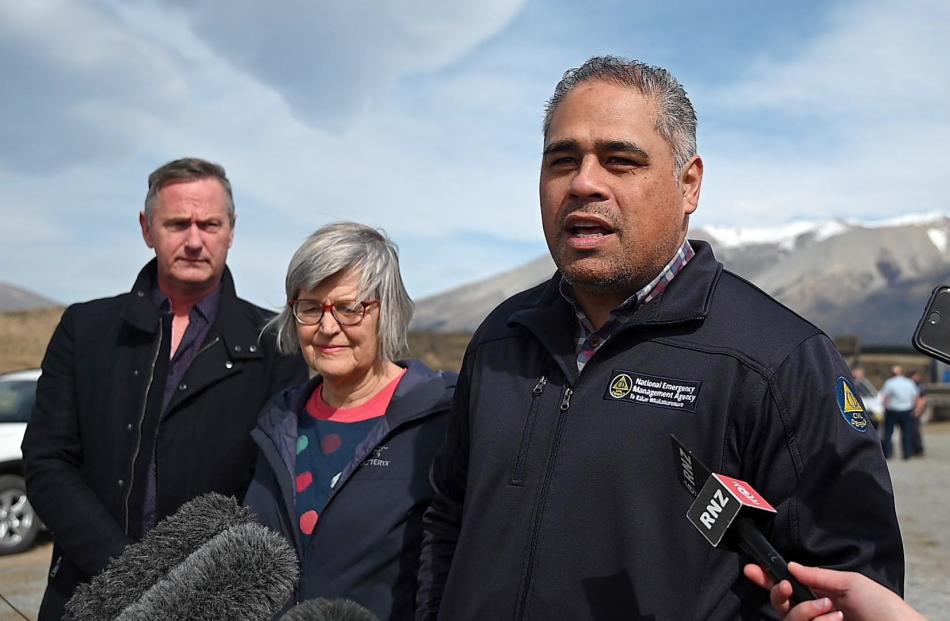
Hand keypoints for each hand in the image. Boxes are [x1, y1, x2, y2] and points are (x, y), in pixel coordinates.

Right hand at [743, 562, 925, 620]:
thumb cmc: (883, 608)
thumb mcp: (851, 583)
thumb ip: (818, 576)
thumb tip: (790, 566)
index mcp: (822, 595)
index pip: (789, 586)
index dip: (767, 578)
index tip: (753, 569)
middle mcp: (816, 613)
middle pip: (780, 604)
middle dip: (779, 593)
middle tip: (787, 588)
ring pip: (789, 619)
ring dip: (806, 611)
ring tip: (832, 611)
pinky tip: (835, 620)